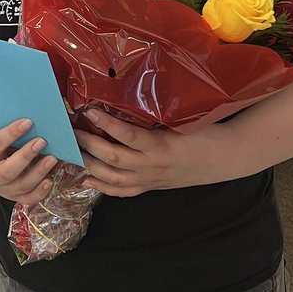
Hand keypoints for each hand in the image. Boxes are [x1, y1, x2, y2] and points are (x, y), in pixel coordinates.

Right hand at [0, 119, 58, 203]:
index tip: (27, 122)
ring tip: (51, 158)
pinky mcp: (15, 196)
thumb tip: (25, 108)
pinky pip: (28, 198)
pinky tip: (49, 180)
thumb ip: (5, 121)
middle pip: (7, 171)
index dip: (11, 133)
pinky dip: (40, 191)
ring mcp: (3, 188)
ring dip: (38, 172)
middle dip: (26, 156)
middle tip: (41, 141)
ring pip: (21, 185)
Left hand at [75, 109, 219, 197]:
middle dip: (88, 144)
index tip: (89, 111)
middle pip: (112, 157)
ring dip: (89, 164)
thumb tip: (123, 100)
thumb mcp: (180, 121)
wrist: (221, 159)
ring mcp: (148, 180)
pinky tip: (87, 178)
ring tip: (73, 150)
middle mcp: (150, 166)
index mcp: (159, 146)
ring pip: (112, 176)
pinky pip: (121, 191)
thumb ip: (153, 117)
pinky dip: (102, 186)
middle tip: (72, 129)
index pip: (127, 135)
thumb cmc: (202, 133)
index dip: (106, 124)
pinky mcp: (149, 188)